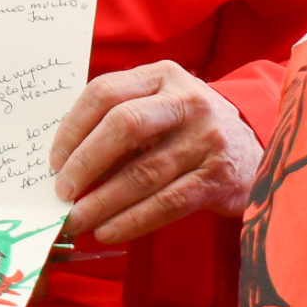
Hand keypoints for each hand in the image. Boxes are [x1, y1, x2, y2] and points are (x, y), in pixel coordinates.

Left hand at [47, 61, 260, 244]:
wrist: (252, 153)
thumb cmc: (187, 131)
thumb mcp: (159, 108)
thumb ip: (117, 121)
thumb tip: (63, 162)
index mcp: (162, 76)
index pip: (104, 92)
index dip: (73, 127)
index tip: (53, 161)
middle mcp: (187, 100)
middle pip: (124, 125)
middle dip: (85, 162)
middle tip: (62, 192)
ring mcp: (207, 138)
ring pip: (144, 172)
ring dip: (103, 201)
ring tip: (77, 219)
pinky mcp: (219, 177)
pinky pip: (167, 202)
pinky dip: (132, 220)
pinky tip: (108, 230)